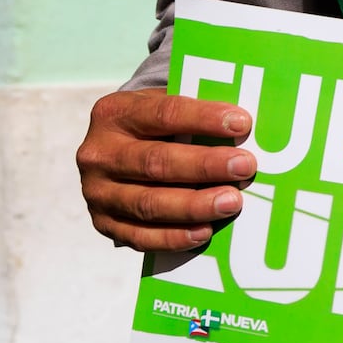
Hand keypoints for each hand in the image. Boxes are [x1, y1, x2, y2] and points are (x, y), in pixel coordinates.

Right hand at [77, 90, 256, 251]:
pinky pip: (140, 236)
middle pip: (156, 162)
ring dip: (194, 205)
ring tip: (232, 202)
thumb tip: (244, 126)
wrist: (115, 152)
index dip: (203, 119)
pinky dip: (173, 237)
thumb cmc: (155, 126)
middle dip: (205, 165)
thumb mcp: (164, 105)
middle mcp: (100, 153)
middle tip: (245, 167)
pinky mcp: (104, 223)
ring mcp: (98, 192)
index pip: (164, 114)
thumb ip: (196, 110)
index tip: (242, 124)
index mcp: (115, 113)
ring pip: (148, 204)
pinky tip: (205, 232)